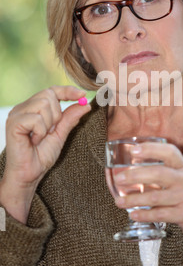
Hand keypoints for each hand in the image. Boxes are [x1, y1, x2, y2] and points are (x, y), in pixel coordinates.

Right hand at [0, 85, 90, 222]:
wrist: (29, 174)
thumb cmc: (41, 156)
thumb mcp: (60, 134)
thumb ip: (70, 118)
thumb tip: (86, 104)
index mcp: (33, 108)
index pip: (51, 90)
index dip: (67, 90)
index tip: (83, 95)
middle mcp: (23, 108)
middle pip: (48, 95)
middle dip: (56, 114)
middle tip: (50, 131)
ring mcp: (16, 114)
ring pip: (43, 105)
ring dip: (48, 124)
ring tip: (40, 137)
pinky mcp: (13, 123)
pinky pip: (36, 119)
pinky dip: (40, 131)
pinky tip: (34, 141)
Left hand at [112, 141, 182, 245]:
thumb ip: (166, 172)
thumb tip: (133, 168)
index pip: (169, 151)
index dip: (150, 149)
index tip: (133, 151)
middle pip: (158, 173)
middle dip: (135, 176)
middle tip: (119, 179)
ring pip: (155, 196)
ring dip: (134, 199)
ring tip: (120, 202)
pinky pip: (160, 214)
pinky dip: (144, 215)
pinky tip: (133, 215)